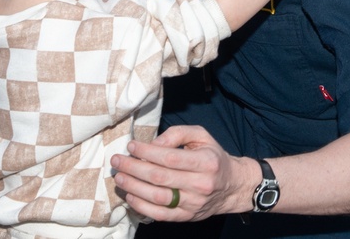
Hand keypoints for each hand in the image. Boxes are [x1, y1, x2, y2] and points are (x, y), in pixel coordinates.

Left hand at [111, 125, 254, 221]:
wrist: (232, 186)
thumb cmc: (212, 156)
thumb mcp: (201, 136)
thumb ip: (177, 133)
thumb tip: (153, 142)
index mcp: (206, 162)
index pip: (170, 158)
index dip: (147, 151)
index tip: (131, 146)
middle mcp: (201, 185)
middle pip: (160, 177)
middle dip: (133, 168)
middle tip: (117, 160)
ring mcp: (194, 203)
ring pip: (158, 197)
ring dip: (133, 187)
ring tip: (119, 177)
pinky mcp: (187, 217)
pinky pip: (161, 215)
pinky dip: (142, 207)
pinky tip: (130, 196)